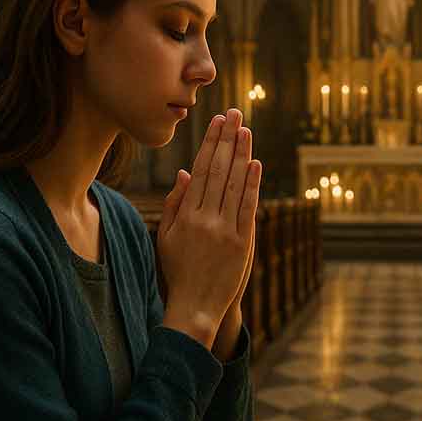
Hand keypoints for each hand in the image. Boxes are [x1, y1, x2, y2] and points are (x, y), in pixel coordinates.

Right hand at [157, 108, 261, 349]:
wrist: (195, 307)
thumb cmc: (176, 272)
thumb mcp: (165, 238)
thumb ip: (175, 204)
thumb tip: (187, 172)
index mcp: (185, 216)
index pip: (201, 170)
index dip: (211, 143)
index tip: (217, 121)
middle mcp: (205, 219)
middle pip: (219, 170)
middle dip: (227, 139)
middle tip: (235, 113)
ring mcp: (225, 231)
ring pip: (235, 184)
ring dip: (242, 154)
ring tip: (246, 129)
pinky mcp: (243, 244)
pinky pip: (248, 208)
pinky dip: (253, 185)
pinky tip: (256, 164)